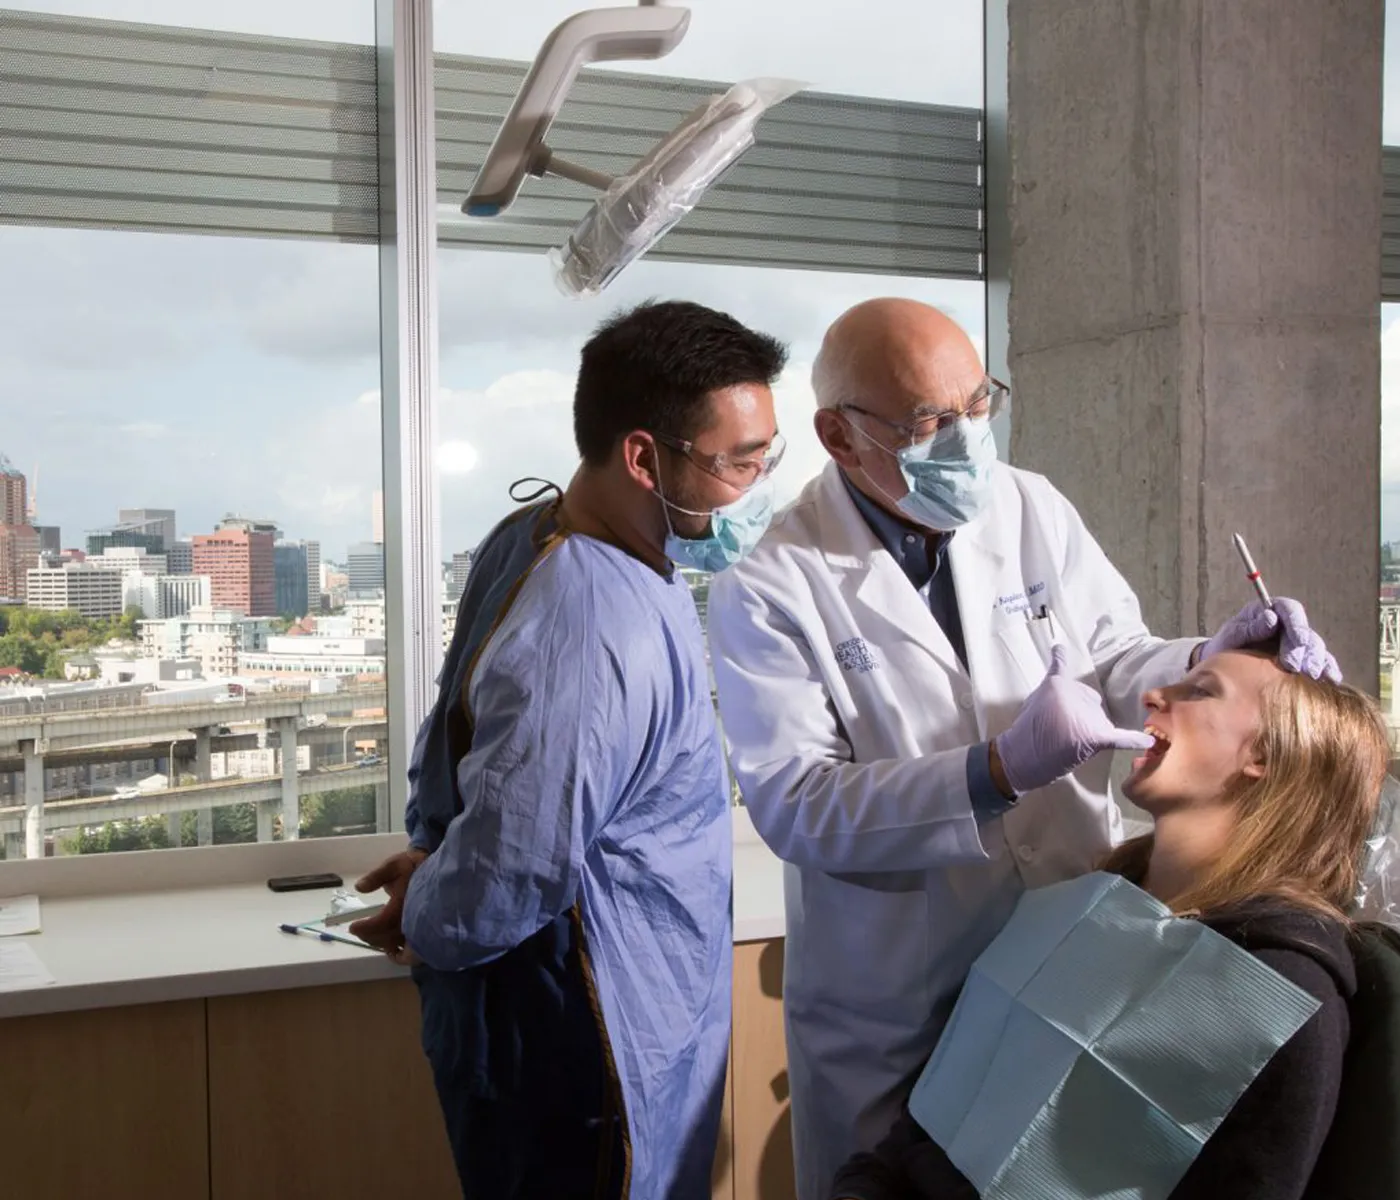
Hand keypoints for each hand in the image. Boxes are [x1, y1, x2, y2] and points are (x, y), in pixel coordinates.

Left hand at [349, 848, 427, 956]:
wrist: (445, 872)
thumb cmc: (418, 868)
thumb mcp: (395, 864)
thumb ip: (377, 876)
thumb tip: (359, 887)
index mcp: (401, 905)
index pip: (379, 923)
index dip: (365, 928)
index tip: (353, 926)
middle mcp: (411, 921)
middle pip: (386, 938)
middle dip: (369, 936)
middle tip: (359, 931)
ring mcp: (421, 930)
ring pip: (397, 945)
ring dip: (381, 943)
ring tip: (373, 937)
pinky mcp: (428, 934)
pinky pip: (413, 953)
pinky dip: (401, 956)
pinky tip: (392, 951)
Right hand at [993, 645, 1153, 795]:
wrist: (1021, 757)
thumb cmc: (1026, 731)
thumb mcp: (1032, 700)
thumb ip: (1051, 687)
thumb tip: (1063, 676)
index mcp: (1056, 683)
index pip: (1061, 670)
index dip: (1059, 659)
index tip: (1059, 648)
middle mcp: (1075, 693)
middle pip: (1088, 699)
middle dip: (1077, 711)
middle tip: (1055, 728)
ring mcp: (1086, 715)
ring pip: (1098, 717)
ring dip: (1087, 727)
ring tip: (1064, 740)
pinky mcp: (1095, 736)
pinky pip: (1119, 737)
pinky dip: (1134, 740)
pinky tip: (1147, 741)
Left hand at [1200, 597, 1340, 681]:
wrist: (1223, 665)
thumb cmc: (1225, 645)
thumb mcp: (1232, 634)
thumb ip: (1250, 628)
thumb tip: (1271, 619)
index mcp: (1269, 610)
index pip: (1289, 609)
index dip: (1297, 623)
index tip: (1299, 641)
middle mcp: (1286, 624)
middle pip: (1305, 632)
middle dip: (1304, 649)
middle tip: (1294, 666)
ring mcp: (1297, 643)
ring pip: (1316, 648)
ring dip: (1316, 661)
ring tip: (1311, 675)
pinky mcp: (1303, 660)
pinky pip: (1321, 662)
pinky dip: (1328, 670)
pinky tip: (1332, 680)